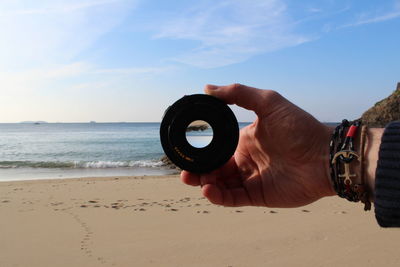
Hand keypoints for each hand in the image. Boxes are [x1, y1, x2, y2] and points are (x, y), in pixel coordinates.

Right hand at [181, 84, 335, 207]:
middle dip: (198, 172)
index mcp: (244, 141)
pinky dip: (219, 197)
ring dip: (204, 184)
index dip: (201, 153)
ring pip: (220, 186)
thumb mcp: (268, 102)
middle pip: (215, 170)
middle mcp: (246, 161)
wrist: (325, 155)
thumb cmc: (299, 127)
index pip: (217, 150)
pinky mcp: (259, 196)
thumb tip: (208, 87)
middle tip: (185, 172)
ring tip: (193, 180)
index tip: (187, 153)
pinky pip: (233, 198)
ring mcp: (252, 180)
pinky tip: (209, 190)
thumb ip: (239, 93)